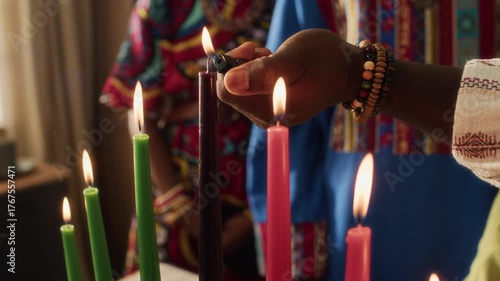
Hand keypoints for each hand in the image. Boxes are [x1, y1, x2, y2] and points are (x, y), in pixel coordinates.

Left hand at [217, 29, 363, 127]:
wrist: (348, 72)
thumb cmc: (325, 60)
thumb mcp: (293, 59)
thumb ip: (262, 71)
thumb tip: (229, 81)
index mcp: (271, 111)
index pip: (227, 91)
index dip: (232, 65)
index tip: (252, 48)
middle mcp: (266, 118)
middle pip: (231, 90)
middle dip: (243, 66)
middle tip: (266, 52)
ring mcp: (269, 115)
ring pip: (240, 89)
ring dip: (251, 68)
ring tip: (275, 59)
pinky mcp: (272, 109)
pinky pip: (251, 90)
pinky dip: (258, 74)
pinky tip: (277, 67)